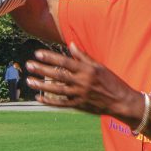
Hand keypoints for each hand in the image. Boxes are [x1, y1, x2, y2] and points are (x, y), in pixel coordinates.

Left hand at [25, 43, 140, 117]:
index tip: (37, 53)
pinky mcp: (79, 105)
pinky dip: (49, 101)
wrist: (121, 102)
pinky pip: (61, 104)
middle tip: (29, 65)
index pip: (64, 62)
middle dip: (42, 69)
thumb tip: (70, 45)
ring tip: (29, 80)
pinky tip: (38, 97)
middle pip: (58, 75)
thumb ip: (83, 56)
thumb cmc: (111, 81)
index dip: (50, 57)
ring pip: (56, 90)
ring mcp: (80, 95)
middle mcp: (82, 82)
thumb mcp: (99, 66)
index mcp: (87, 70)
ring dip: (41, 85)